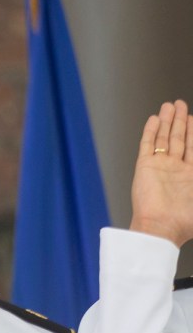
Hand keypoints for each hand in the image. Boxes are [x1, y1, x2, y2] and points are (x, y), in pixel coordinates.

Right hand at [129, 99, 192, 246]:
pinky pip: (148, 144)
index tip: (192, 118)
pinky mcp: (144, 166)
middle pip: (178, 138)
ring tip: (168, 106)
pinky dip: (151, 131)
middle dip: (179, 121)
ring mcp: (159, 167)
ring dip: (167, 121)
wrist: (160, 227)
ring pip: (164, 138)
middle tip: (179, 105)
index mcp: (190, 176)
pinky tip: (154, 120)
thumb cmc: (184, 221)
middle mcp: (175, 169)